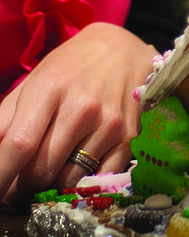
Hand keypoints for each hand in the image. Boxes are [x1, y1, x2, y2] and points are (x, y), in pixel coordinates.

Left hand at [0, 23, 153, 202]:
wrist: (125, 50)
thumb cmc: (71, 67)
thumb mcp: (34, 82)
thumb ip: (6, 120)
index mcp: (50, 88)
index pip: (19, 144)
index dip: (1, 174)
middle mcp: (82, 107)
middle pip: (41, 169)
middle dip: (21, 186)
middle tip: (17, 185)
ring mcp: (109, 124)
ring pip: (67, 180)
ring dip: (52, 184)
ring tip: (51, 168)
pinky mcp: (129, 139)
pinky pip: (96, 180)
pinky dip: (81, 182)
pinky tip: (77, 166)